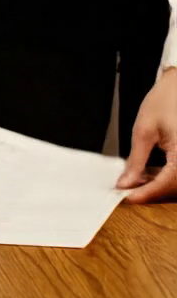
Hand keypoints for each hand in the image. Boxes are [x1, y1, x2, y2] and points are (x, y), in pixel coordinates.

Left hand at [116, 68, 176, 202]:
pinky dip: (166, 177)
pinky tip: (149, 174)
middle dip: (150, 191)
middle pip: (173, 188)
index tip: (125, 197)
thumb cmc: (165, 100)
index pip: (165, 184)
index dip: (144, 193)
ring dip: (158, 185)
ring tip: (135, 181)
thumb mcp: (144, 130)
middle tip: (127, 190)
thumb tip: (126, 183)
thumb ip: (136, 161)